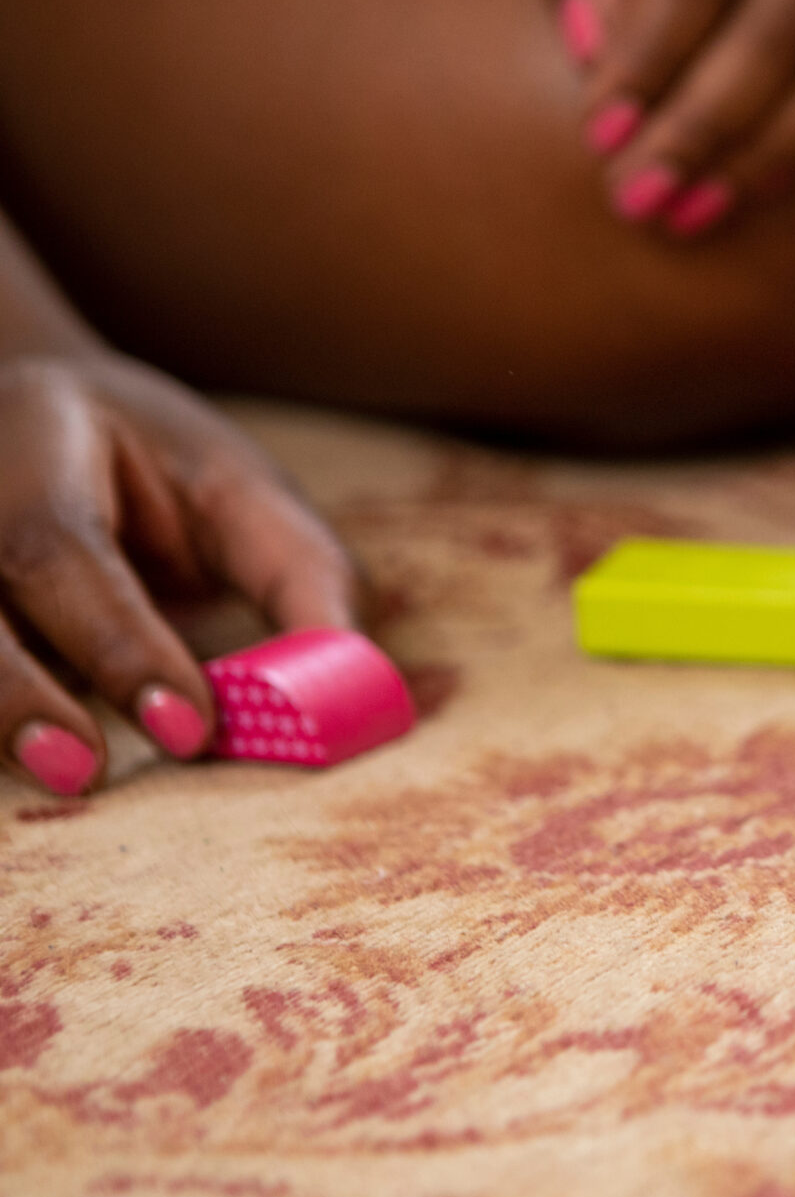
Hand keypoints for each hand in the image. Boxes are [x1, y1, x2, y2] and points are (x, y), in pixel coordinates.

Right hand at [0, 352, 357, 796]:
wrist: (49, 424)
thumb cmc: (161, 467)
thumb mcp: (243, 494)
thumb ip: (300, 577)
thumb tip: (359, 682)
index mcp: (39, 451)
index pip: (58, 552)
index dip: (121, 646)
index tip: (189, 728)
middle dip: (20, 697)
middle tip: (83, 769)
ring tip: (64, 772)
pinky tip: (33, 752)